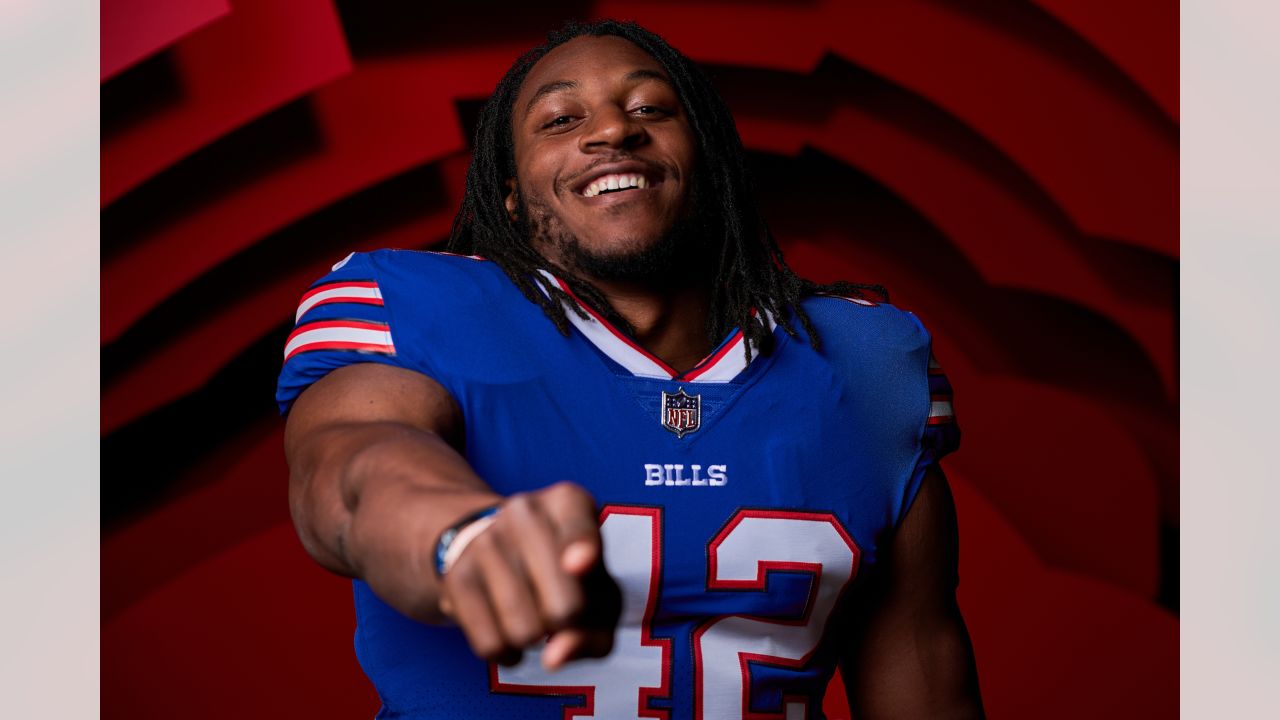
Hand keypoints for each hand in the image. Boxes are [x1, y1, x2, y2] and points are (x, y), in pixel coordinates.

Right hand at [437, 481, 620, 669]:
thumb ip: (594, 632)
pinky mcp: (456, 574)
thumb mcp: (597, 595)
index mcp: (569, 502)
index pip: (579, 528)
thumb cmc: (567, 577)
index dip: (583, 550)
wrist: (500, 550)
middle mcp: (525, 511)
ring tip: (535, 615)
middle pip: (565, 607)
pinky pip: (490, 644)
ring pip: (525, 631)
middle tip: (563, 611)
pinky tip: (511, 635)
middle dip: (570, 626)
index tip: (580, 565)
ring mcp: (486, 540)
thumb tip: (553, 657)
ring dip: (537, 642)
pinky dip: (507, 654)